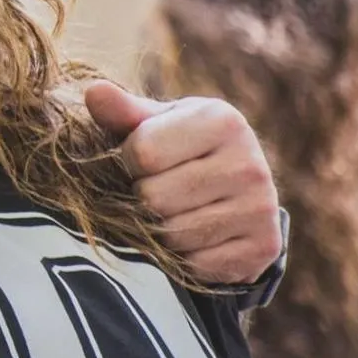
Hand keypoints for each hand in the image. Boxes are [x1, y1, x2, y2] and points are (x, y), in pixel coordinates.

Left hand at [86, 83, 280, 283]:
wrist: (235, 192)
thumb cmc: (180, 148)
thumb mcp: (154, 123)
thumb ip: (122, 112)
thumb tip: (94, 92)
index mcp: (222, 120)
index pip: (143, 153)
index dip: (128, 162)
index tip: (140, 161)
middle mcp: (250, 162)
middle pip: (155, 198)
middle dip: (142, 198)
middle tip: (155, 190)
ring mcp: (261, 207)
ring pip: (173, 234)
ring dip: (158, 230)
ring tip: (170, 212)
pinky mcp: (264, 247)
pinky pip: (197, 264)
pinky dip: (183, 258)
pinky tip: (192, 238)